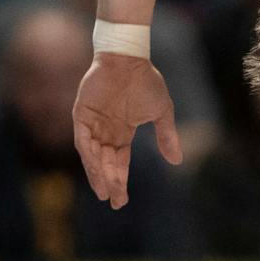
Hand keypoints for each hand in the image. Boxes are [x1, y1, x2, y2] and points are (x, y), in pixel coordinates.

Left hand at [73, 52, 181, 209]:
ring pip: (93, 156)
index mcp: (122, 132)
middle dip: (110, 182)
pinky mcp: (82, 114)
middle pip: (106, 163)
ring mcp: (92, 123)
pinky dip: (88, 156)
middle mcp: (105, 131)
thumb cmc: (146, 81)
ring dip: (98, 174)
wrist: (129, 58)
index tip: (122, 200)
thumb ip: (166, 136)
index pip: (119, 162)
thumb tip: (177, 161)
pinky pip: (83, 140)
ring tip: (104, 191)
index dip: (120, 180)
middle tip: (115, 202)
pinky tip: (95, 169)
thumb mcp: (162, 111)